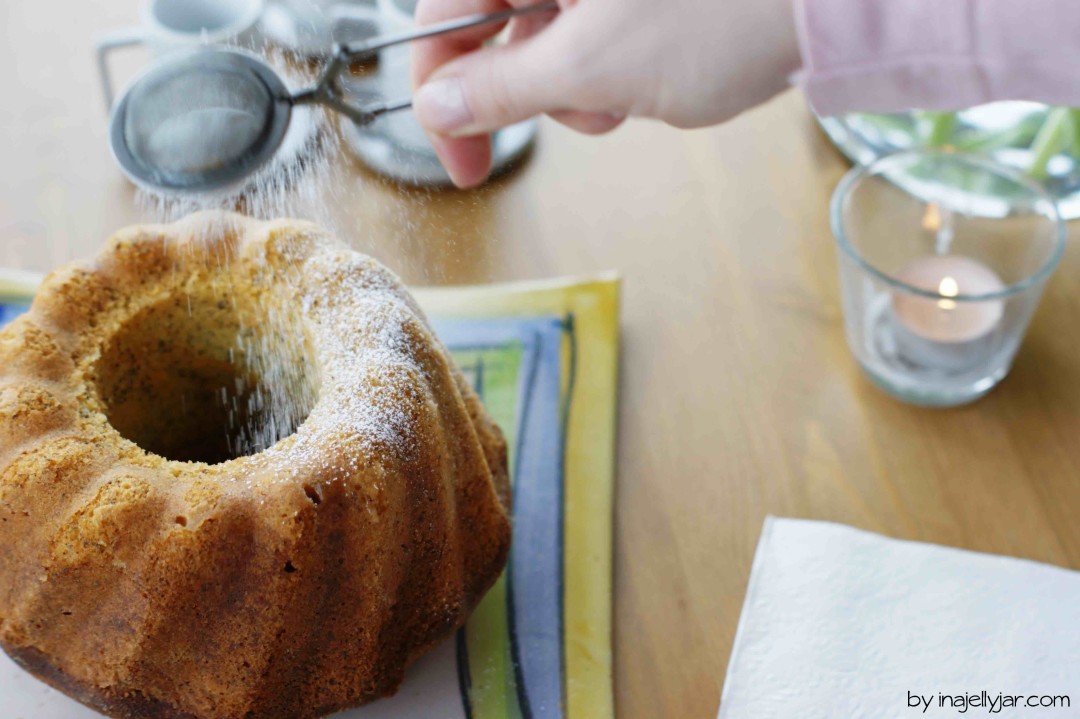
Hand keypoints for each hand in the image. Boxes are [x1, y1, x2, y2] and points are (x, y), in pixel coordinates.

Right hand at [411, 0, 799, 187]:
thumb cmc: (721, 14)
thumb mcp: (591, 66)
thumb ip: (500, 88)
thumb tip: (437, 104)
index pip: (442, 8)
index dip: (438, 88)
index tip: (457, 156)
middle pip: (499, 21)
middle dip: (537, 88)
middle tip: (586, 115)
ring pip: (552, 34)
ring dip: (584, 84)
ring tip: (637, 90)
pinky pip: (598, 28)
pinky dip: (616, 66)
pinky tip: (657, 75)